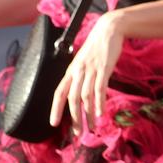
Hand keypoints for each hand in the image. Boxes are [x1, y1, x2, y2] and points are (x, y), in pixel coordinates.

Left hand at [50, 11, 125, 132]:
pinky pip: (100, 89)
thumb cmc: (98, 46)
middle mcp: (78, 72)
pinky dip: (99, 103)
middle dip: (74, 118)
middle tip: (77, 133)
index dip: (55, 109)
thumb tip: (82, 91)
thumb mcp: (84, 61)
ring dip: (88, 115)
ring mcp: (91, 70)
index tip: (53, 124)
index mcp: (71, 71)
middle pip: (72, 99)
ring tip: (92, 128)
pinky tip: (100, 114)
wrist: (109, 29)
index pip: (59, 93)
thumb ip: (81, 75)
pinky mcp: (104, 69)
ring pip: (86, 97)